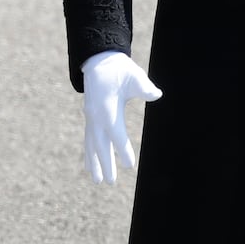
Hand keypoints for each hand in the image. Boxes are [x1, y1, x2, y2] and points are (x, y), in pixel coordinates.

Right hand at [81, 51, 162, 184]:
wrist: (99, 61)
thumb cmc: (119, 70)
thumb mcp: (134, 75)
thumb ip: (144, 87)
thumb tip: (156, 94)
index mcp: (108, 108)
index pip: (117, 134)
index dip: (123, 150)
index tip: (131, 165)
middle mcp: (96, 116)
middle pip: (101, 144)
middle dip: (106, 163)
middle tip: (111, 182)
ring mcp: (91, 118)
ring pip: (92, 145)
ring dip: (95, 163)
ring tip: (98, 181)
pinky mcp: (90, 119)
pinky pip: (88, 140)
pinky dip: (89, 154)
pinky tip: (90, 168)